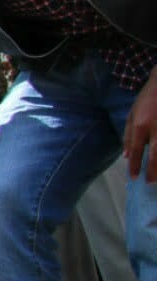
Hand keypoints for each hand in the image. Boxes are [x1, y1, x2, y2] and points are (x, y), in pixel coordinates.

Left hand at [125, 68, 156, 182]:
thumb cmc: (148, 98)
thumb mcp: (132, 112)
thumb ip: (128, 134)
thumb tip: (126, 155)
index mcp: (140, 124)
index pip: (135, 150)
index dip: (134, 165)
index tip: (133, 177)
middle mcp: (156, 128)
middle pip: (155, 155)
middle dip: (153, 171)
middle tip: (150, 182)